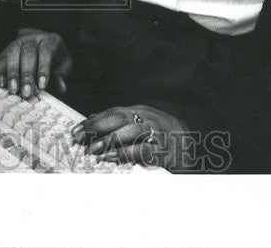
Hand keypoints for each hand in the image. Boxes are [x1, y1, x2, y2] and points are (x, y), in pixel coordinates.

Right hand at [0, 29, 71, 98]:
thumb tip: (61, 87)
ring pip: (13, 54)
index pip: (46, 52)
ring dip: (12, 73)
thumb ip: (62, 73)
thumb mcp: (64, 63)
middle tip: (26, 93)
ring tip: (13, 89)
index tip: (41, 86)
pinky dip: (2, 71)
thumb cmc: (55, 56)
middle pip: (28, 54)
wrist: (41, 42)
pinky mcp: (7, 49)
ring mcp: (18, 42)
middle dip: (27, 75)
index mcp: (50, 40)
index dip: (43, 69)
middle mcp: (33, 38)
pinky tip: (2, 84)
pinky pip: (2, 58)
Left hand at [71, 105, 188, 169]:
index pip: (113, 112)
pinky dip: (127, 154)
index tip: (76, 131)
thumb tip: (91, 118)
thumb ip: (117, 120)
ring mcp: (157, 132)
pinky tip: (114, 158)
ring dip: (111, 142)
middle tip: (81, 140)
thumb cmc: (161, 132)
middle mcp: (148, 118)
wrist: (194, 141)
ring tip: (94, 151)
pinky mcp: (164, 149)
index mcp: (140, 110)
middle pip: (120, 119)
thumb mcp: (140, 121)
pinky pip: (144, 150)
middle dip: (98, 128)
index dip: (93, 121)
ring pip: (131, 133)